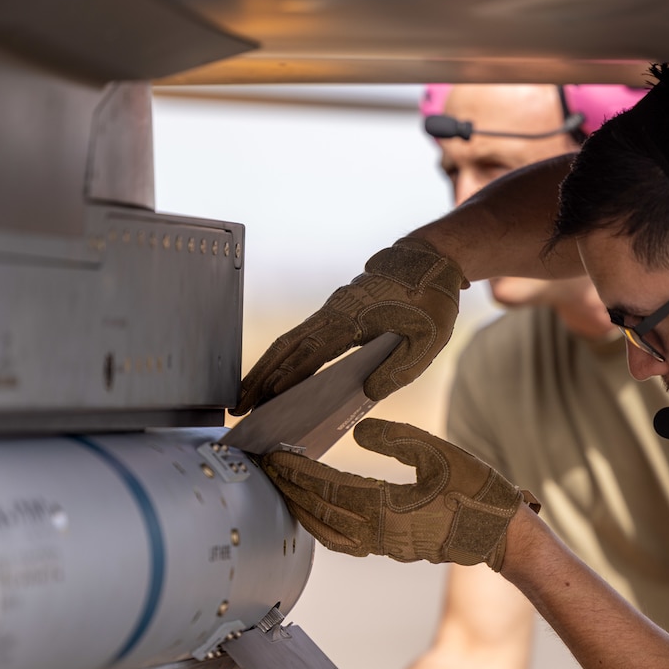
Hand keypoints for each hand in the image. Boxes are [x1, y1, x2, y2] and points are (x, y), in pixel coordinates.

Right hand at [234, 237, 467, 414]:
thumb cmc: (430, 300)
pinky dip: (283, 360)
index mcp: (353, 319)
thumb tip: (367, 393)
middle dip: (260, 378)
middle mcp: (334, 313)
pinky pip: (301, 338)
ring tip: (245, 399)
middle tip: (237, 407)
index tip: (267, 398)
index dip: (289, 376)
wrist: (429, 262)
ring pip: (289, 342)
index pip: (312, 351)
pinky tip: (275, 380)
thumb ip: (400, 369)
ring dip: (265, 370)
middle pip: (286, 347)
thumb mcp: (427, 341)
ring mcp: (331, 312)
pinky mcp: (335, 314)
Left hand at [262, 418, 529, 569]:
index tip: (276, 457)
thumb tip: (357, 431)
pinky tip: (317, 510)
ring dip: (304, 510)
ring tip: (285, 488)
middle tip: (268, 469)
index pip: (329, 489)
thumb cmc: (478, 492)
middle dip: (291, 491)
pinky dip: (324, 524)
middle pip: (321, 514)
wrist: (502, 533)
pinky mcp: (393, 548)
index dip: (299, 473)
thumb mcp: (441, 452)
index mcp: (389, 509)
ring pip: (329, 533)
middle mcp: (380, 534)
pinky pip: (346, 541)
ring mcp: (386, 546)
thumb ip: (397, 438)